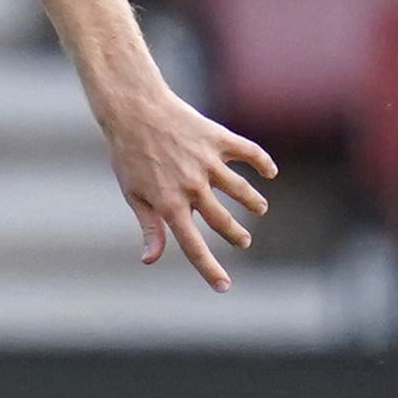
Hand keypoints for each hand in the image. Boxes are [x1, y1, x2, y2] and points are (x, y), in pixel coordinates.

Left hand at [104, 88, 277, 290]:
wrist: (133, 110)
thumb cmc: (129, 154)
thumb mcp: (133, 194)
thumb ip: (149, 227)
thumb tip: (149, 260)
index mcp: (169, 204)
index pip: (193, 246)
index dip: (209, 269)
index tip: (224, 287)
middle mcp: (192, 187)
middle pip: (222, 221)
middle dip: (236, 235)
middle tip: (243, 241)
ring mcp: (207, 162)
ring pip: (241, 191)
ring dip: (253, 203)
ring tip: (259, 209)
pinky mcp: (218, 139)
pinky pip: (249, 153)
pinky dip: (262, 164)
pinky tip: (269, 173)